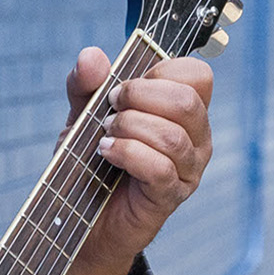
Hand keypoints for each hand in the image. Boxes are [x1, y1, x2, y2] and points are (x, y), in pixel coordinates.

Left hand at [58, 47, 213, 274]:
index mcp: (182, 112)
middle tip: (109, 110)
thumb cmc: (88, 164)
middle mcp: (195, 138)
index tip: (123, 85)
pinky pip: (160, 168)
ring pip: (173, 135)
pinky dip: (128, 154)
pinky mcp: (170, 196)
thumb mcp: (81, 117)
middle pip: (188, 101)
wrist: (76, 218)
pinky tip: (105, 153)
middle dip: (139, 97)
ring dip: (129, 127)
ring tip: (103, 136)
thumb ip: (85, 85)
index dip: (159, 70)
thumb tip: (91, 56)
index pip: (197, 75)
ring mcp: (187, 169)